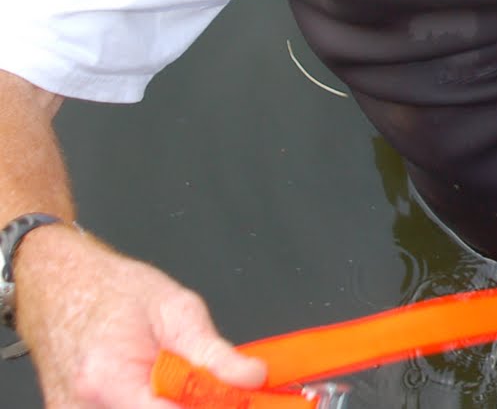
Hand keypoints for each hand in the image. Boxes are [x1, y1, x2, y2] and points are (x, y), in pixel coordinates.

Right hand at [14, 225, 266, 406]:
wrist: (59, 285)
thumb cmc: (112, 291)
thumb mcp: (177, 310)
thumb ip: (214, 352)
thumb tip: (252, 378)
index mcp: (108, 380)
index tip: (234, 401)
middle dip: (188, 407)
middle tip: (211, 390)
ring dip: (167, 407)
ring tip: (172, 381)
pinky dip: (148, 407)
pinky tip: (155, 393)